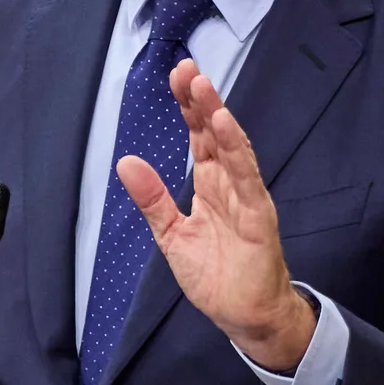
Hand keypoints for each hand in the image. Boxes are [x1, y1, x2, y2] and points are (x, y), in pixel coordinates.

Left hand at [116, 59, 314, 371]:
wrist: (245, 316)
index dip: (188, 107)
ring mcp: (246, 197)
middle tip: (186, 68)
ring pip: (232, 148)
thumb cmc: (216, 275)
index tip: (176, 75)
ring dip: (218, 116)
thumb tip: (126, 162)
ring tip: (202, 87)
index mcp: (210, 185)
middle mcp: (229, 184)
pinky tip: (225, 126)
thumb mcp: (171, 235)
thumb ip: (152, 199)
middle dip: (200, 101)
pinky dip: (236, 150)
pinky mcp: (257, 215)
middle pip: (214, 134)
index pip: (198, 137)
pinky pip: (246, 177)